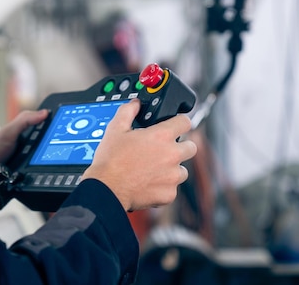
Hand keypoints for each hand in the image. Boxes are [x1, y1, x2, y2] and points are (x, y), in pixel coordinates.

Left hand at [0, 109, 48, 200]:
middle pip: (47, 145)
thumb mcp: (8, 133)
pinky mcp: (26, 177)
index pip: (43, 127)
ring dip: (46, 163)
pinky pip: (40, 174)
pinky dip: (41, 174)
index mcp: (22, 133)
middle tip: (54, 149)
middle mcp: (25, 147)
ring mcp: (26, 163)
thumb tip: (44, 113)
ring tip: (44, 162)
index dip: (54, 127)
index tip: (65, 127)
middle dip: (53, 148)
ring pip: (45, 161)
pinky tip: (41, 174)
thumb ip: (25, 121)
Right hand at [81, 99, 195, 211]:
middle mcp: (172, 155)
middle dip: (180, 146)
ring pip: (183, 169)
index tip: (175, 125)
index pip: (185, 122)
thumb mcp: (115, 129)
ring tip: (153, 168)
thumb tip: (135, 104)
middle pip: (191, 147)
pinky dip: (164, 185)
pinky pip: (173, 188)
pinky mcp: (169, 194)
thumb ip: (128, 111)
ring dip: (173, 168)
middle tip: (163, 149)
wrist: (107, 189)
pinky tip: (149, 182)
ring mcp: (172, 176)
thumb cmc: (111, 160)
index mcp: (161, 136)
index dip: (179, 121)